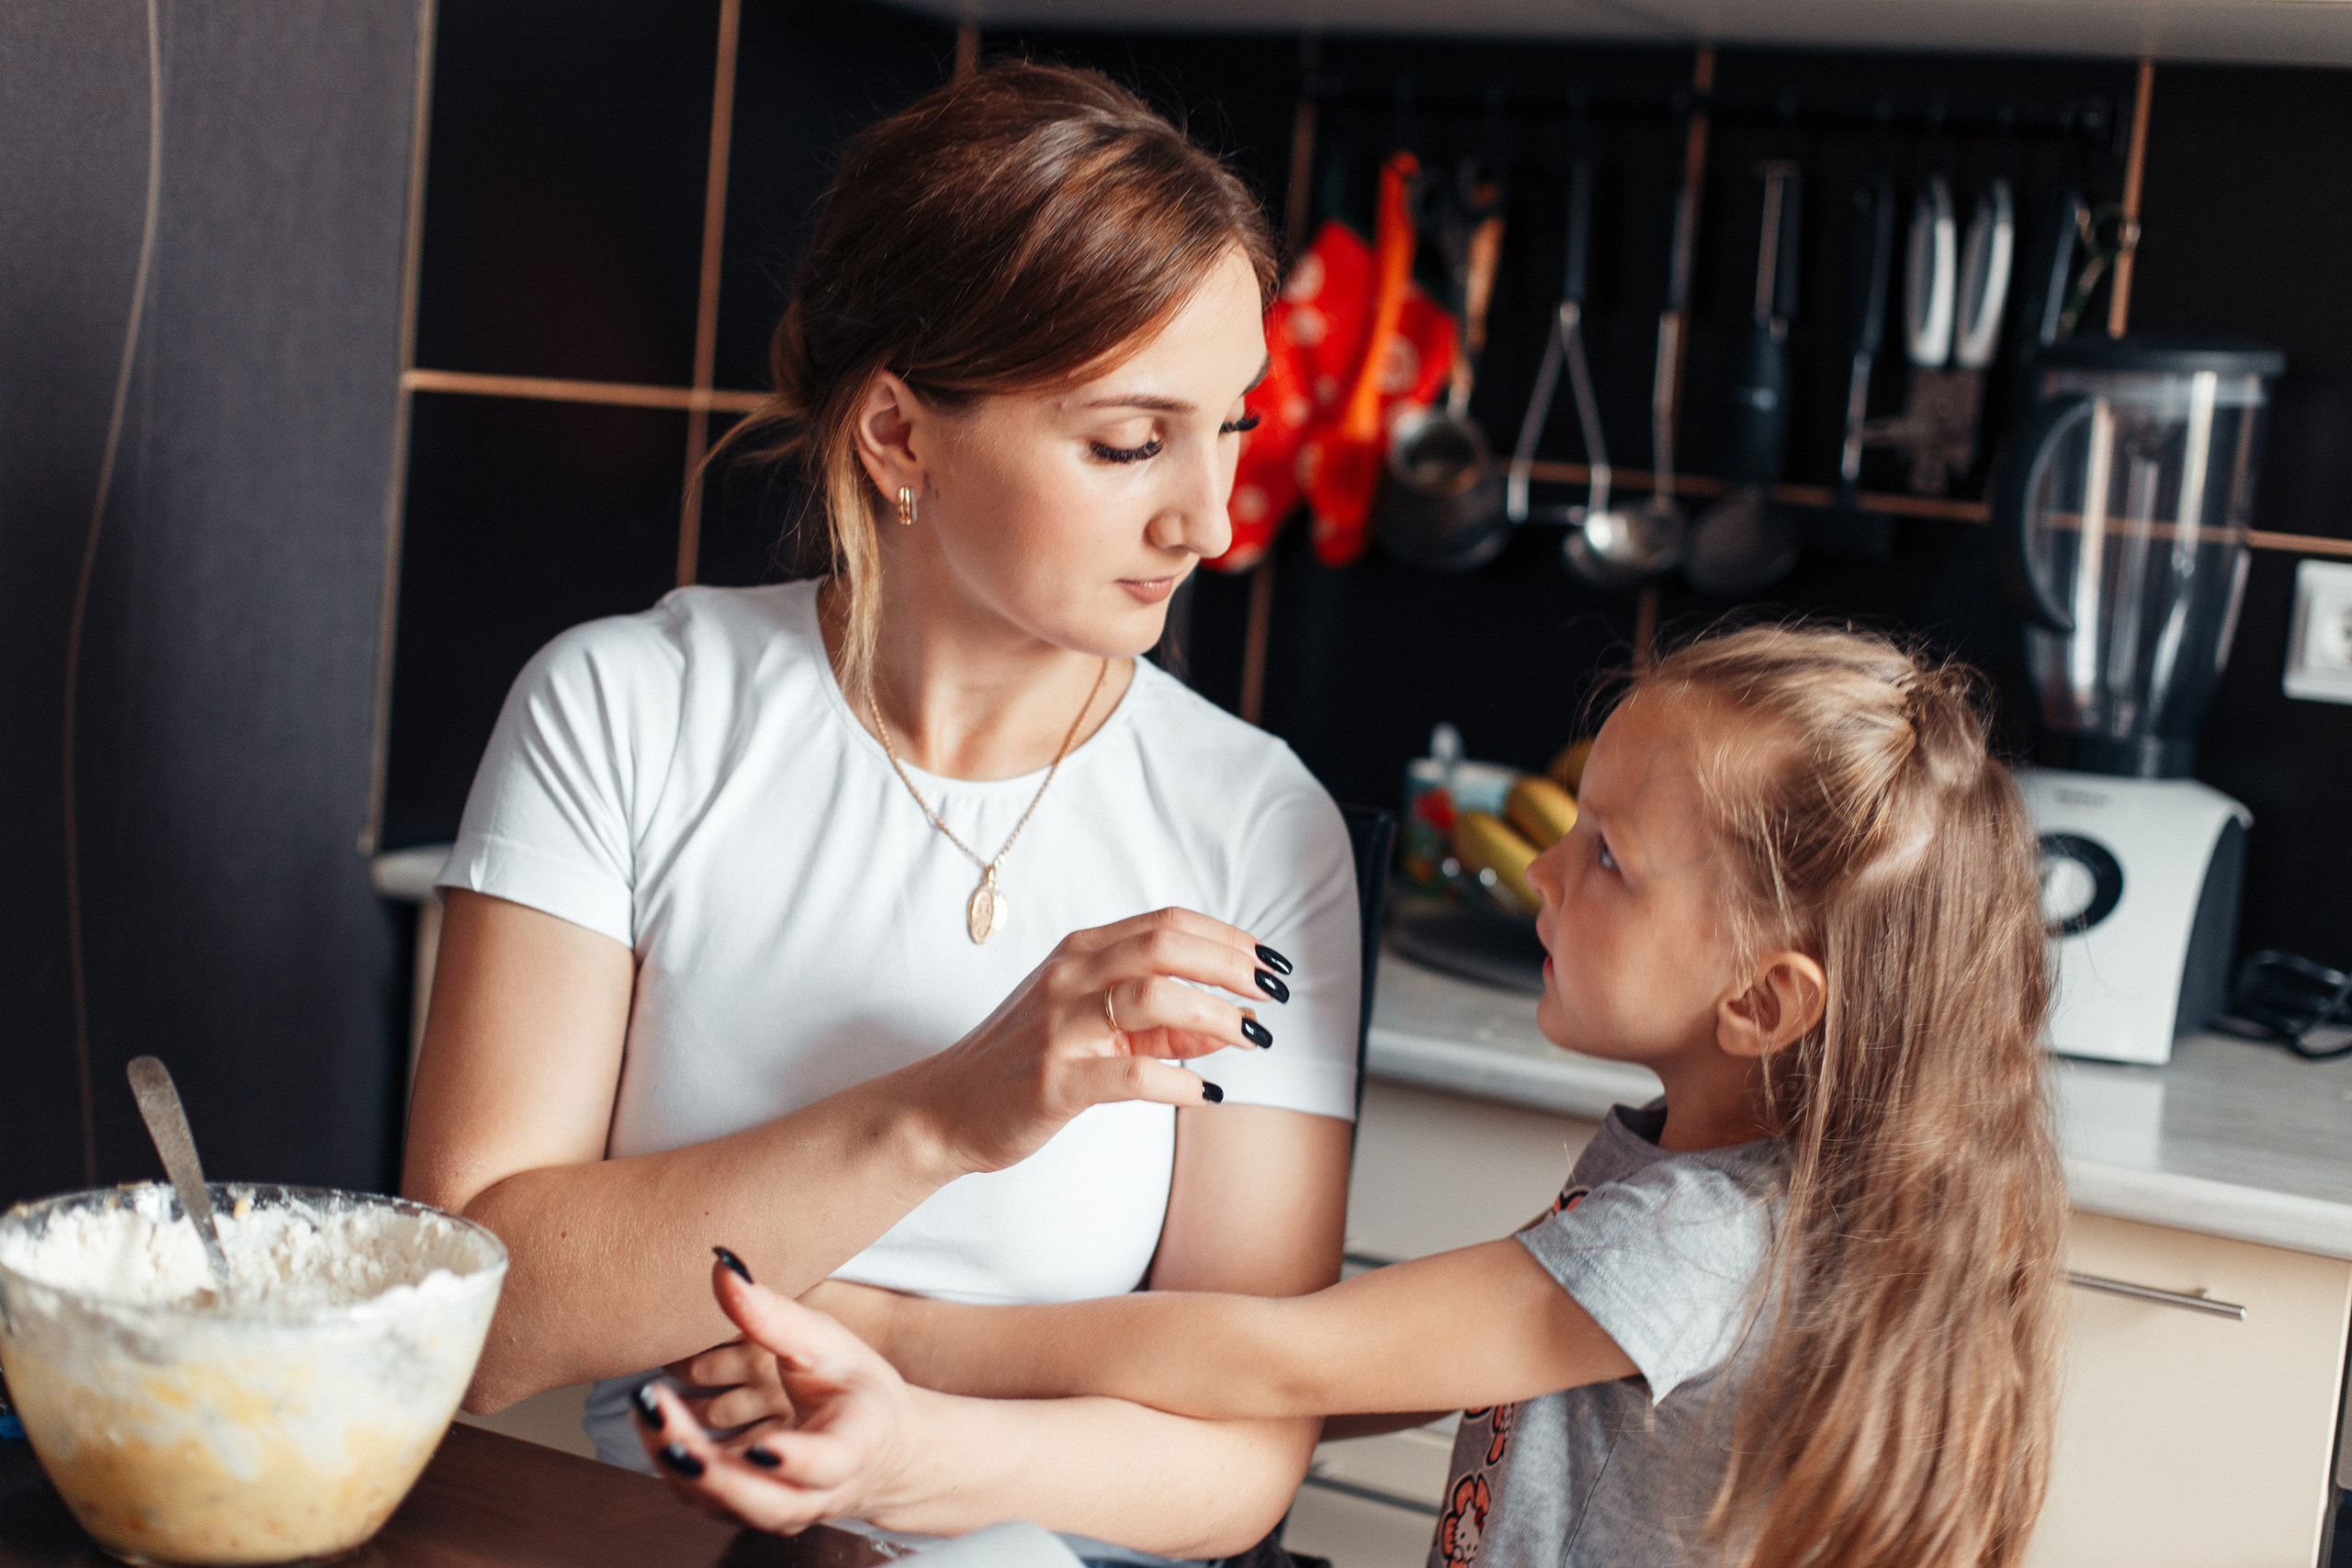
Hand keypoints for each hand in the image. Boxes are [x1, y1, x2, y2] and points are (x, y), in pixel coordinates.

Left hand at [638, 1258, 919, 1532]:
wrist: (878, 1446)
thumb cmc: (853, 1383)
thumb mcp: (826, 1342)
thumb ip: (774, 1314)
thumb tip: (724, 1266)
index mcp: (854, 1443)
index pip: (825, 1462)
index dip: (795, 1460)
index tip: (762, 1447)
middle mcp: (820, 1491)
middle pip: (759, 1497)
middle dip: (705, 1464)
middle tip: (660, 1411)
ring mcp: (786, 1512)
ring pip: (725, 1505)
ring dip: (679, 1461)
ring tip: (648, 1408)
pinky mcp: (754, 1515)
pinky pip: (708, 1503)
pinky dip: (676, 1468)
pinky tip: (655, 1427)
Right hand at [911, 908, 1282, 1175]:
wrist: (944, 1108)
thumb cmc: (1024, 1062)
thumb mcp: (1094, 1028)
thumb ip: (1162, 1023)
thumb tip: (1235, 1024)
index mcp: (1080, 952)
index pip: (1167, 923)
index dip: (1228, 937)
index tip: (1270, 962)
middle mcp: (1069, 977)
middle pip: (1166, 946)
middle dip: (1231, 965)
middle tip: (1273, 992)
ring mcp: (1059, 1027)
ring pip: (1152, 997)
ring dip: (1215, 1016)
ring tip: (1252, 1039)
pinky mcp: (1053, 1081)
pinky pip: (1130, 1074)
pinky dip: (1179, 1080)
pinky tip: (1205, 1092)